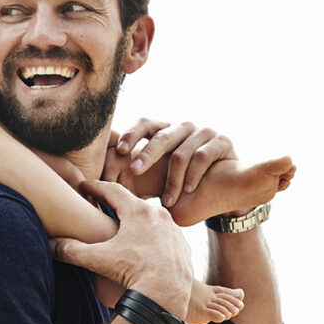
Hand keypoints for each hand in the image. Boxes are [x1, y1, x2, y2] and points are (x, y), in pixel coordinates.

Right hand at [50, 180, 191, 316]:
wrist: (166, 294)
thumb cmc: (132, 272)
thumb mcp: (97, 259)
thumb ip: (72, 250)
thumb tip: (51, 245)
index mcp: (137, 211)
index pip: (112, 190)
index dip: (95, 187)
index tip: (84, 186)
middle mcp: (158, 214)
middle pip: (133, 202)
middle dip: (116, 202)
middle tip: (102, 202)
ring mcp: (173, 230)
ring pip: (152, 219)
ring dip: (137, 220)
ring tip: (125, 227)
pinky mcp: (183, 246)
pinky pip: (165, 235)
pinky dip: (154, 237)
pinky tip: (146, 246)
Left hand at [108, 119, 236, 207]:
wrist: (225, 188)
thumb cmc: (184, 183)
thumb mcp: (159, 177)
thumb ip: (136, 175)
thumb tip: (98, 182)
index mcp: (165, 131)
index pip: (144, 123)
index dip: (131, 134)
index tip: (120, 151)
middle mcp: (183, 127)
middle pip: (161, 135)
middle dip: (146, 154)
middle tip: (134, 170)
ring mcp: (204, 131)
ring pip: (182, 151)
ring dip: (172, 179)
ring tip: (166, 200)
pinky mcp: (222, 140)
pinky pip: (203, 156)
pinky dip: (193, 176)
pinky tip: (187, 191)